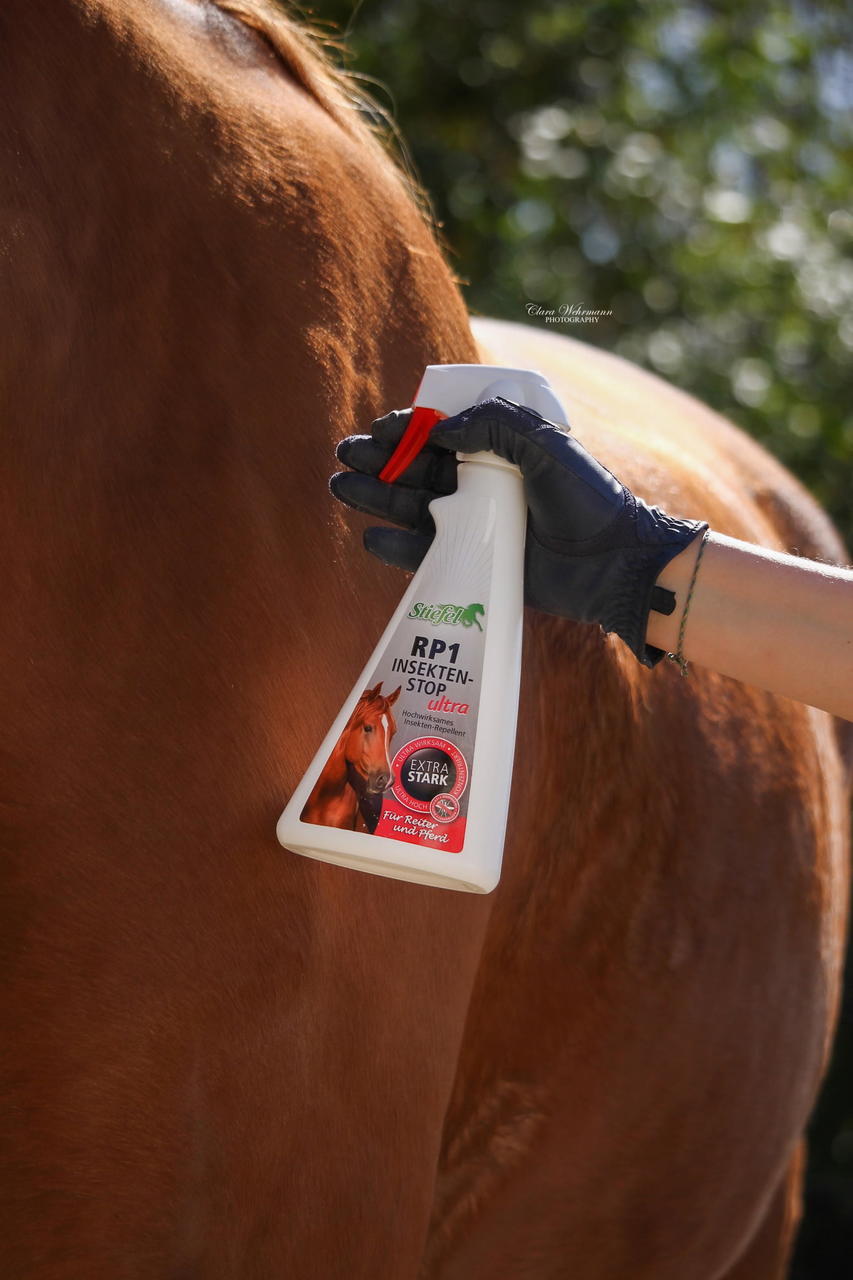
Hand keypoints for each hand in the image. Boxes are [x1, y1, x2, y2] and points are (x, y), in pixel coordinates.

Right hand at [330, 397, 707, 666]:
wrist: (614, 565)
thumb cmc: (590, 502)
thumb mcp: (549, 447)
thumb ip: (498, 426)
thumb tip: (440, 429)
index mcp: (500, 451)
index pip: (441, 434)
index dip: (406, 429)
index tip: (378, 429)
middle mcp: (482, 485)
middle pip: (418, 469)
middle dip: (378, 461)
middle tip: (344, 457)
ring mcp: (475, 525)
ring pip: (414, 507)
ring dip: (376, 497)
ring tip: (342, 488)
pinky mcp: (473, 563)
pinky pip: (425, 552)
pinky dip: (397, 545)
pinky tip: (371, 537)